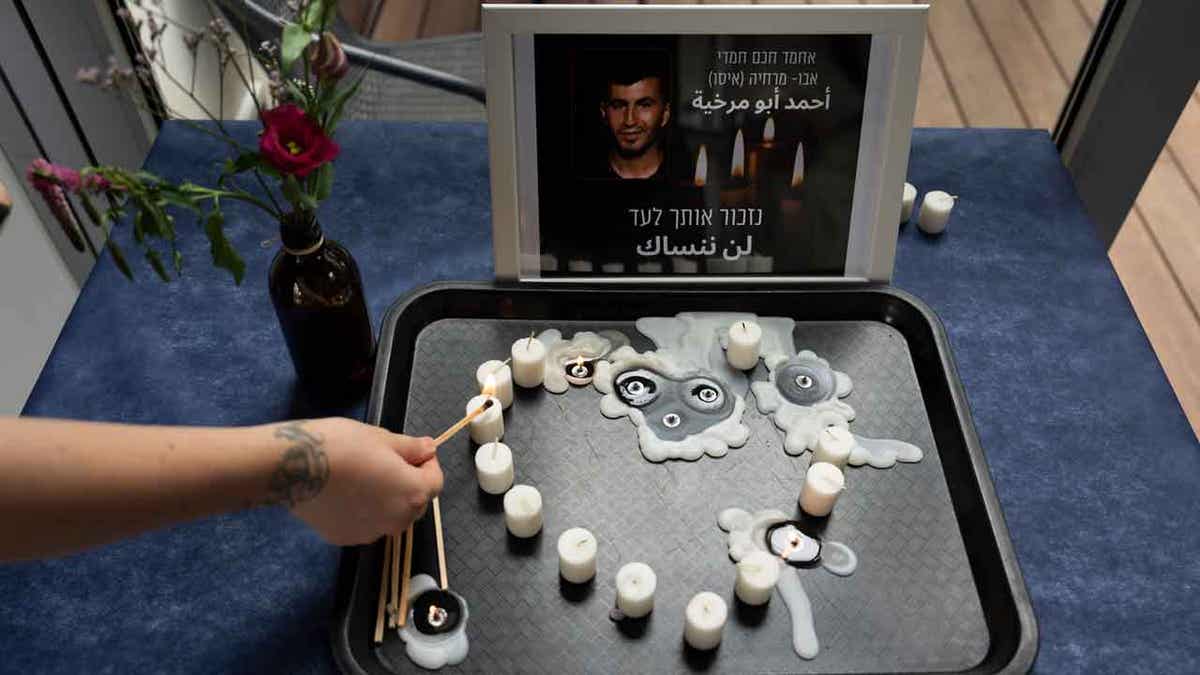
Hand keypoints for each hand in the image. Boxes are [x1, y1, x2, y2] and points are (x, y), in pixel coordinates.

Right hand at [264, 417, 442, 545]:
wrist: (293, 466)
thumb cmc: (341, 445)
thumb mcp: (381, 438)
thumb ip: (411, 448)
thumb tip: (429, 449)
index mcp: (412, 493)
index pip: (436, 482)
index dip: (428, 464)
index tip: (414, 452)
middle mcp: (397, 520)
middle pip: (415, 503)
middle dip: (408, 483)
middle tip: (387, 462)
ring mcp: (370, 533)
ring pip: (390, 516)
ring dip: (387, 499)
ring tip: (363, 476)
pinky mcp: (345, 538)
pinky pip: (365, 524)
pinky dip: (363, 511)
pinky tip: (344, 492)